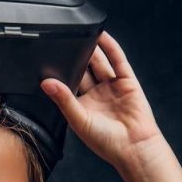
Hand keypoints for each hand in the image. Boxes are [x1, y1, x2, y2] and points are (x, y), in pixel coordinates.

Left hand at [41, 31, 165, 171]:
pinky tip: (100, 35)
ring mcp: (112, 87)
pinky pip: (117, 60)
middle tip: (61, 42)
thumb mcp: (79, 120)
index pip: (67, 84)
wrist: (135, 147)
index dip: (59, 72)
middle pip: (83, 70)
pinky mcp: (127, 81)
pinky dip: (109, 46)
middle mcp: (96, 95)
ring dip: (90, 48)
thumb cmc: (107, 142)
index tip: (46, 59)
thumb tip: (46, 83)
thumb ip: (64, 99)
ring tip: (79, 34)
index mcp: (82, 106)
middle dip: (74, 58)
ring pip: (98, 62)